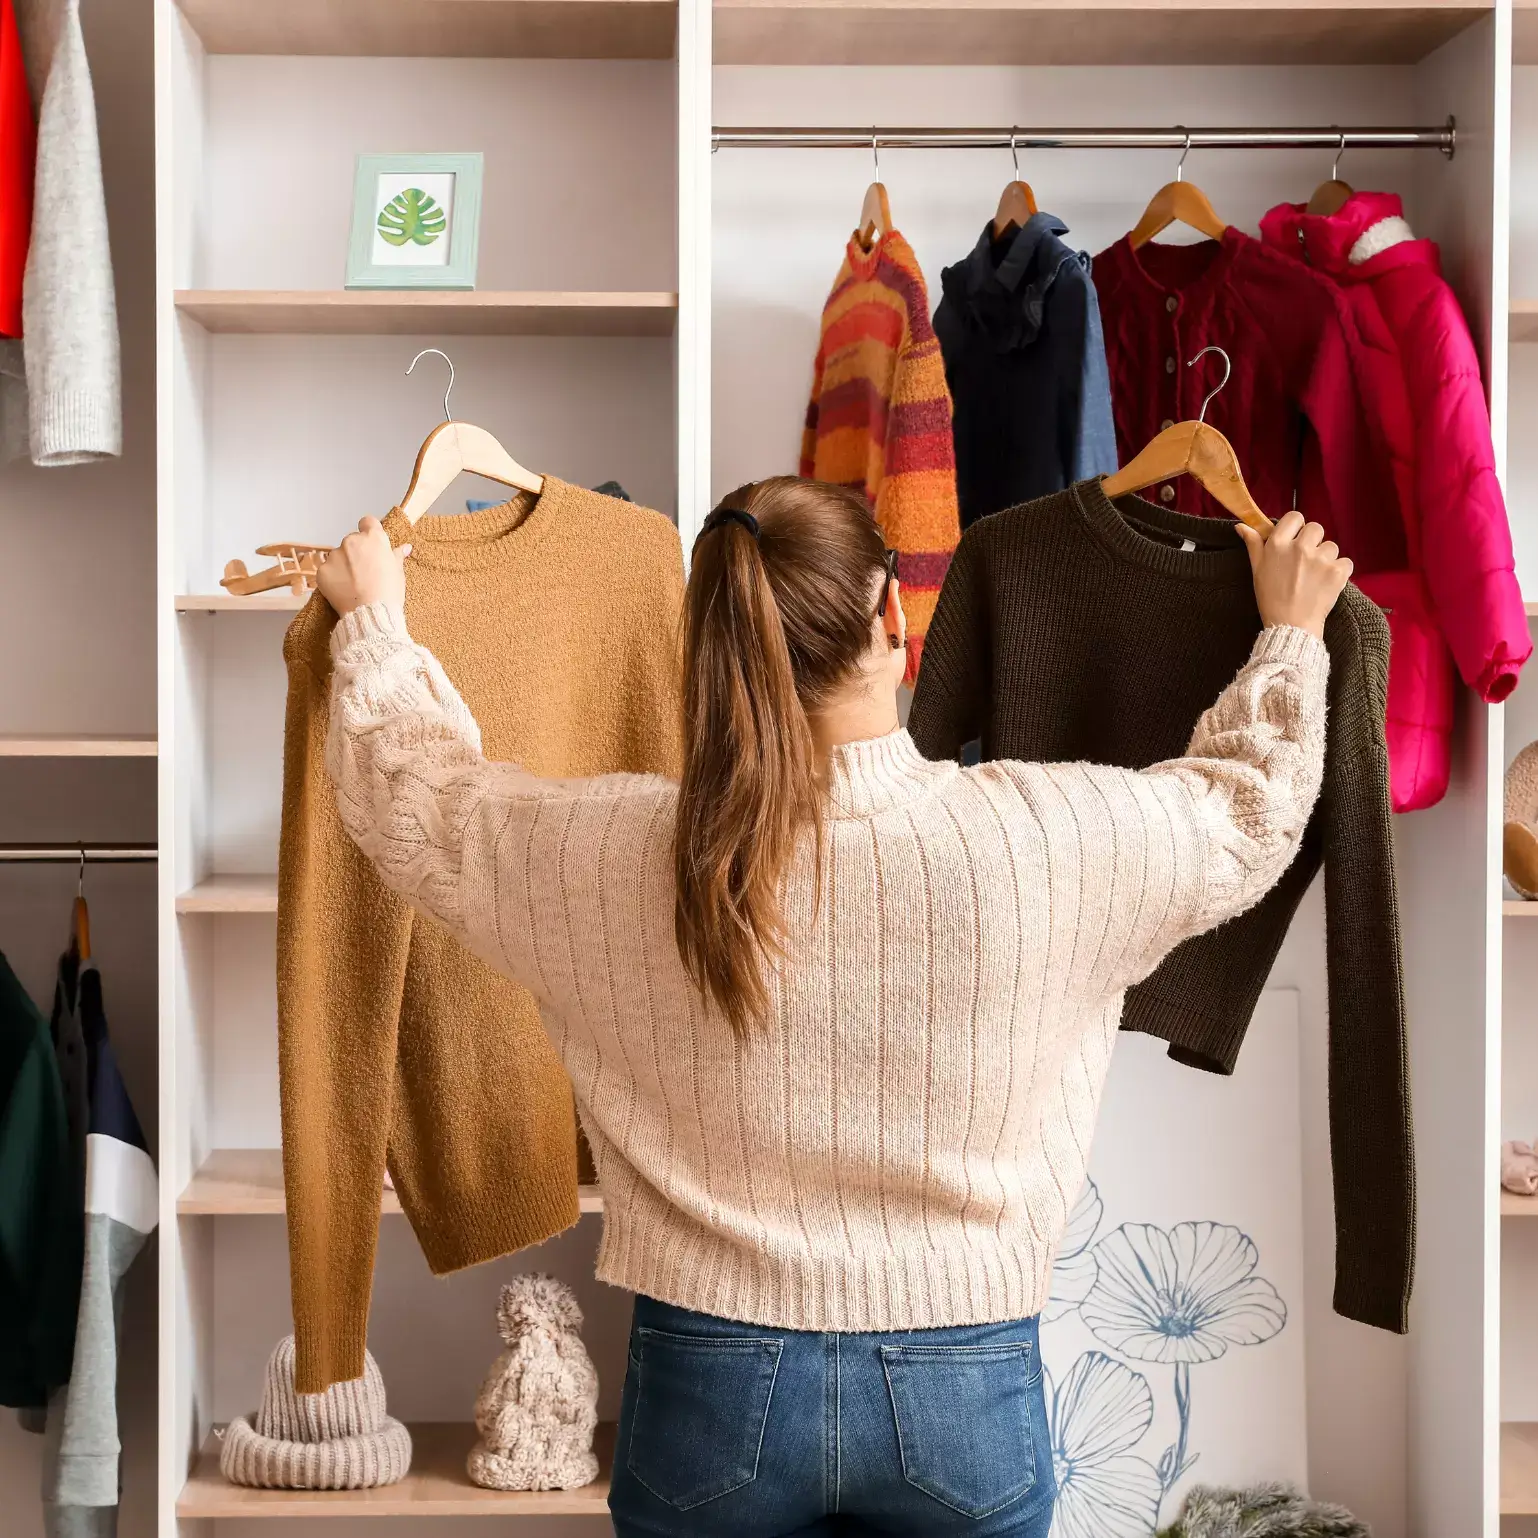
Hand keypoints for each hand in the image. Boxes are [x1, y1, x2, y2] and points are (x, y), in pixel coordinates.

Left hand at [316, 517, 410, 616]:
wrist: (370, 614)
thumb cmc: (388, 593)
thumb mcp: (398, 573)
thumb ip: (396, 556)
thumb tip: (405, 547)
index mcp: (373, 538)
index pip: (368, 522)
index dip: (369, 531)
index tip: (371, 543)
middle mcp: (352, 542)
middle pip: (352, 541)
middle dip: (356, 553)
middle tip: (365, 572)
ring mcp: (335, 556)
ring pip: (338, 556)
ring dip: (344, 565)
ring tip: (354, 584)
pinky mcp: (322, 570)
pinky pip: (327, 570)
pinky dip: (333, 578)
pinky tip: (343, 590)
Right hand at [1236, 510, 1352, 639]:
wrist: (1290, 625)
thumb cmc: (1270, 598)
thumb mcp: (1256, 570)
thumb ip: (1253, 544)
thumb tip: (1242, 526)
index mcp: (1278, 544)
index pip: (1295, 517)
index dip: (1296, 528)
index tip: (1295, 540)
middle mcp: (1300, 547)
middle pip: (1316, 528)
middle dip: (1313, 542)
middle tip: (1305, 562)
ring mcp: (1320, 559)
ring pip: (1331, 546)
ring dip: (1326, 558)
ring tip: (1315, 577)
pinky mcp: (1337, 571)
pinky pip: (1345, 562)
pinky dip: (1339, 572)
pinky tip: (1327, 583)